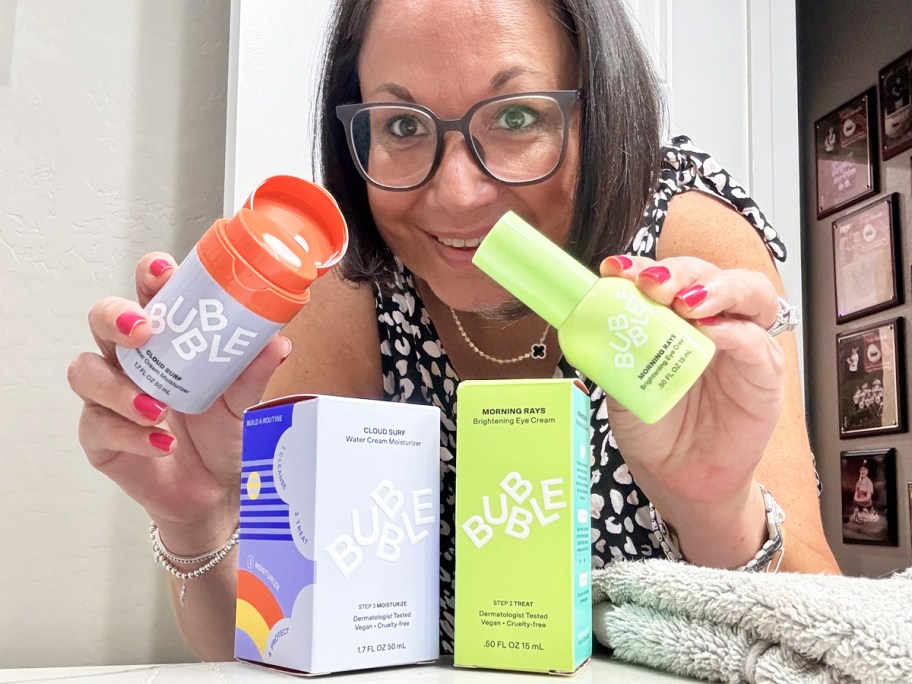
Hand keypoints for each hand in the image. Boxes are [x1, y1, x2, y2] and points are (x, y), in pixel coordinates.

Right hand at [67, 254, 290, 552]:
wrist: (216, 491)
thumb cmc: (223, 434)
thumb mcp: (245, 402)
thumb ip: (254, 372)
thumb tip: (277, 342)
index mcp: (168, 338)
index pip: (150, 293)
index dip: (149, 276)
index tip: (162, 273)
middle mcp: (133, 360)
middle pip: (102, 319)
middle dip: (116, 318)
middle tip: (144, 332)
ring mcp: (109, 396)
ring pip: (85, 371)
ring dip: (118, 387)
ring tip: (156, 409)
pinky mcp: (99, 435)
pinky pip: (98, 425)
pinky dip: (131, 434)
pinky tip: (161, 443)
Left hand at [598, 254, 785, 507]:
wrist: (678, 480)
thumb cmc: (654, 428)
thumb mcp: (621, 386)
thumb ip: (614, 352)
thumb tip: (588, 319)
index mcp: (674, 318)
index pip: (665, 277)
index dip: (641, 266)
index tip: (615, 270)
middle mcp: (712, 321)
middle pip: (707, 273)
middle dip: (678, 272)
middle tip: (652, 284)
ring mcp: (742, 345)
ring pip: (748, 292)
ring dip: (715, 288)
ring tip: (686, 302)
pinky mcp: (764, 375)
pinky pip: (757, 344)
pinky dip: (735, 332)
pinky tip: (711, 333)